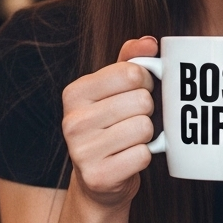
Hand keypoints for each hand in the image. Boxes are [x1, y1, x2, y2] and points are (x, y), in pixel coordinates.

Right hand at [61, 36, 157, 208]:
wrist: (99, 180)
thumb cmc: (111, 126)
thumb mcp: (114, 90)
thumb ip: (131, 60)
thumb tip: (149, 43)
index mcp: (75, 92)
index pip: (132, 72)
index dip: (145, 82)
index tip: (137, 92)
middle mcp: (73, 121)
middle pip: (142, 101)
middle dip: (147, 111)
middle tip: (133, 120)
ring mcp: (82, 151)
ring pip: (145, 128)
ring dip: (147, 135)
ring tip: (130, 140)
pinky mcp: (98, 176)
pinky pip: (144, 155)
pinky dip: (145, 157)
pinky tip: (129, 158)